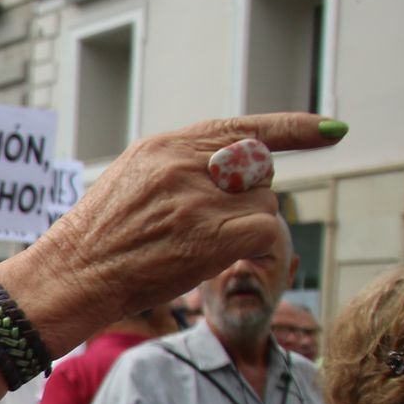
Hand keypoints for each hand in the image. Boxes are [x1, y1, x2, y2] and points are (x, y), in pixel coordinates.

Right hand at [8, 114, 340, 343]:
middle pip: (258, 170)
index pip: (242, 128)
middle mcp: (184, 166)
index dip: (294, 128)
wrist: (71, 276)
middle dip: (249, 196)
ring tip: (201, 247)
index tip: (332, 129)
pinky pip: (266, 232)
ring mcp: (198, 201)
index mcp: (165, 147)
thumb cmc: (97, 239)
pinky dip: (260, 248)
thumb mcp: (133, 180)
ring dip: (248, 226)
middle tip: (212, 224)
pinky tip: (231, 259)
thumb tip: (238, 166)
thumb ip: (182, 166)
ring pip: (264, 203)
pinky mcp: (210, 237)